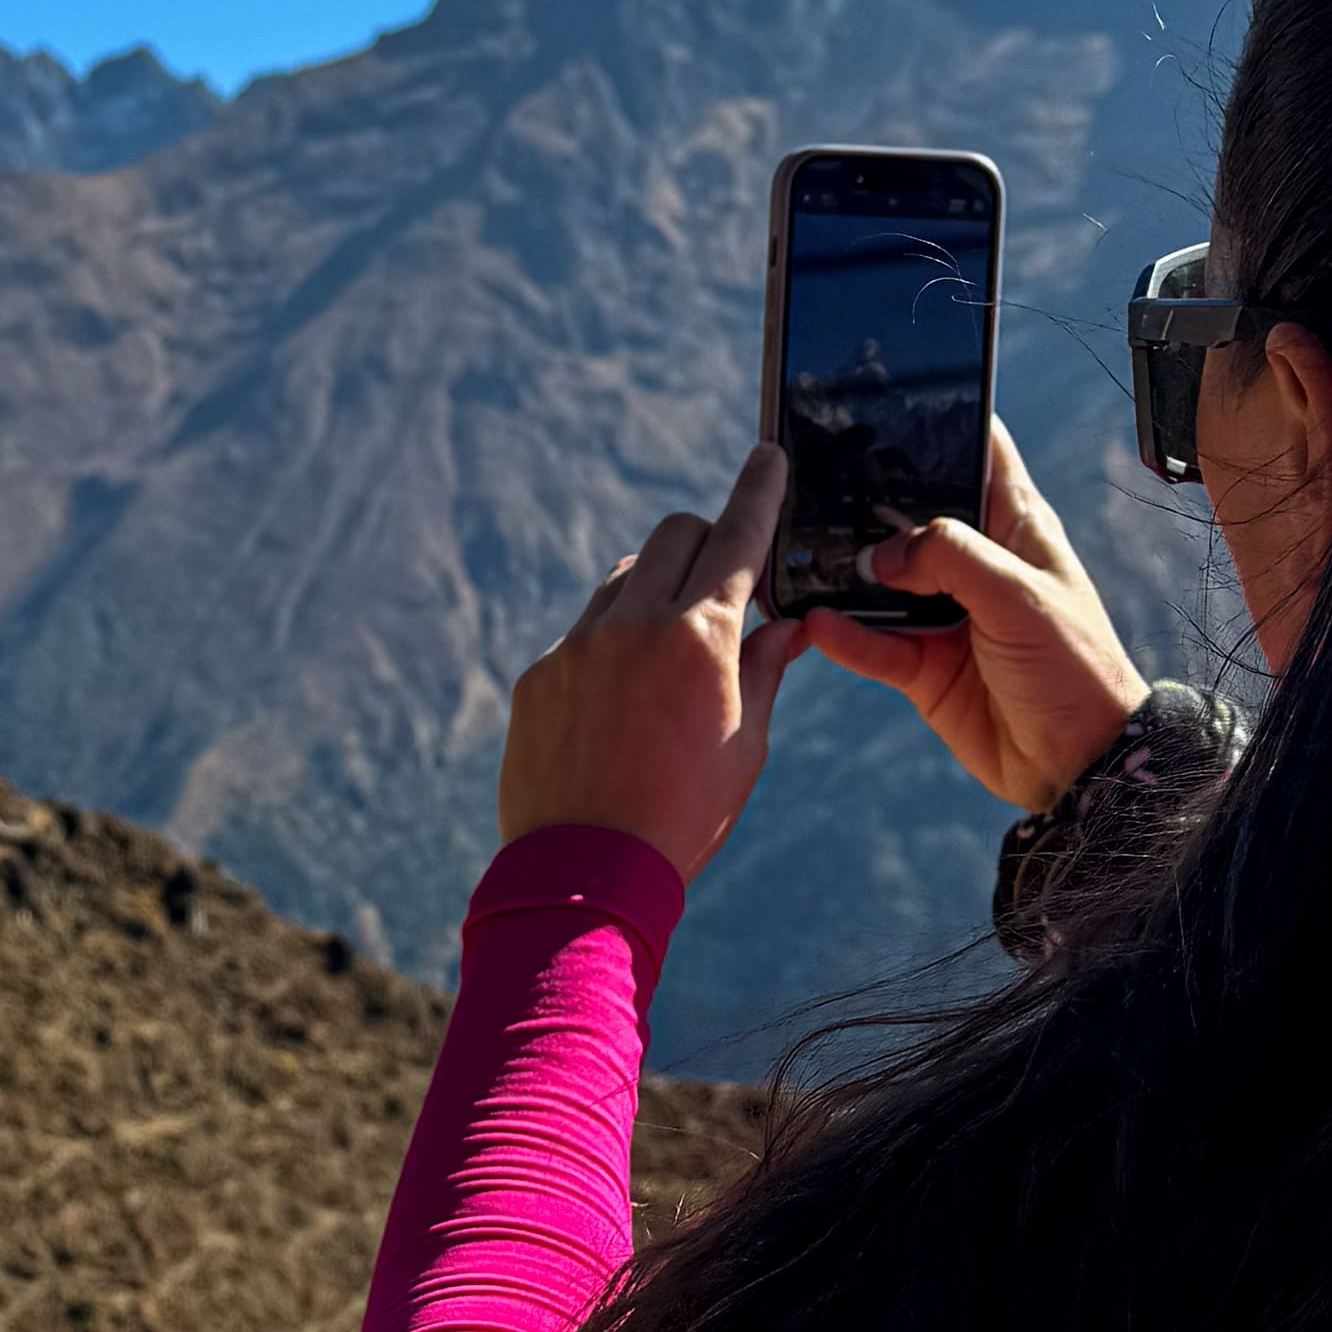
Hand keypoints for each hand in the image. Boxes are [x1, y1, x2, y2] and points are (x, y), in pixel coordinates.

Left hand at [496, 443, 808, 885]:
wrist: (585, 875)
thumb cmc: (684, 816)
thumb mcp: (745, 744)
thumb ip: (765, 669)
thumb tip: (791, 625)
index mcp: (700, 638)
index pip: (738, 537)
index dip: (758, 491)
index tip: (767, 456)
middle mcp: (633, 624)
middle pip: (674, 534)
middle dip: (706, 544)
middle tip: (723, 587)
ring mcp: (578, 646)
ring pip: (623, 578)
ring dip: (654, 590)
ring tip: (669, 655)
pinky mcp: (540, 676)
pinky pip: (583, 633)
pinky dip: (610, 645)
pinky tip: (620, 705)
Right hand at [815, 417, 1147, 810]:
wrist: (1081, 764)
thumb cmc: (1075, 666)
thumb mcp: (1019, 593)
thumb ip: (950, 557)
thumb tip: (881, 554)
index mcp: (1016, 526)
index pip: (979, 452)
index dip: (942, 422)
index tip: (890, 397)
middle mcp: (976, 563)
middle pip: (909, 514)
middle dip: (866, 498)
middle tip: (812, 480)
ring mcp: (946, 614)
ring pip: (880, 580)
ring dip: (845, 572)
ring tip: (801, 555)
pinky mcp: (925, 666)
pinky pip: (873, 642)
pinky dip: (844, 634)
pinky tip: (816, 622)